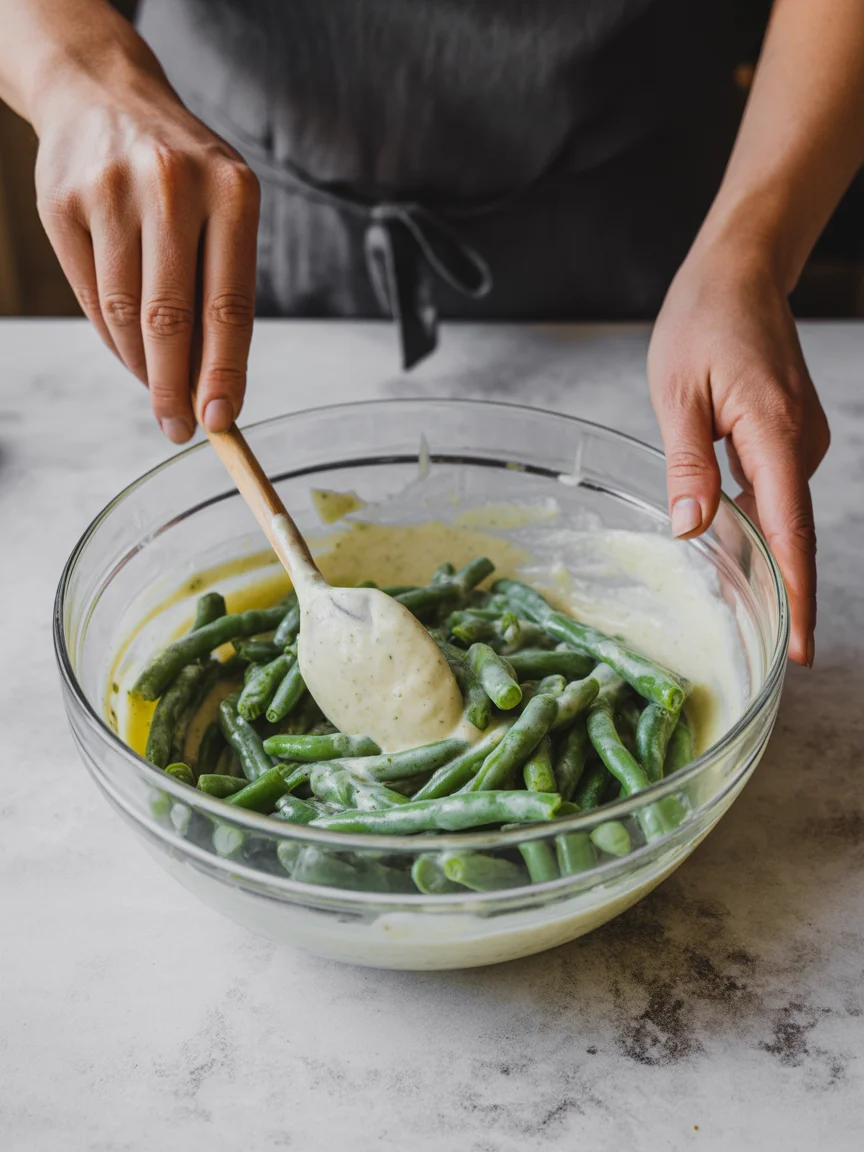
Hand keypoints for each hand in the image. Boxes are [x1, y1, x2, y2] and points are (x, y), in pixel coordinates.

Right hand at [32, 41, 259, 442]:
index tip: (221, 421)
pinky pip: (89, 296)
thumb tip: (214, 387)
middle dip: (176, 389)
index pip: (230, 306)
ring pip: (124, 314)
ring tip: (159, 389)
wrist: (103, 93)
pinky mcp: (61, 202)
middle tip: (180, 428)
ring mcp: (109, 191)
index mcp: (231, 191)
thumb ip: (223, 290)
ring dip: (143, 368)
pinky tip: (131, 351)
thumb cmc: (182, 174)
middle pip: (170, 320)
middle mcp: (172, 186)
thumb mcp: (224, 210)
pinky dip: (113, 338)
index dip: (224, 373)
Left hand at [648, 241, 829, 666]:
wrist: (741, 270)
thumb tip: (692, 530)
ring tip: (743, 598)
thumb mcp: (676, 393)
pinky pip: (778, 487)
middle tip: (767, 645)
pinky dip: (759, 515)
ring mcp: (803, 435)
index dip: (795, 588)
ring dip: (763, 549)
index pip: (789, 526)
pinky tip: (731, 534)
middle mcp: (800, 439)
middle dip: (782, 587)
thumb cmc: (702, 320)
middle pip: (792, 528)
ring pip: (783, 509)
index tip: (800, 642)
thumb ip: (687, 465)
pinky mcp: (793, 432)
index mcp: (771, 429)